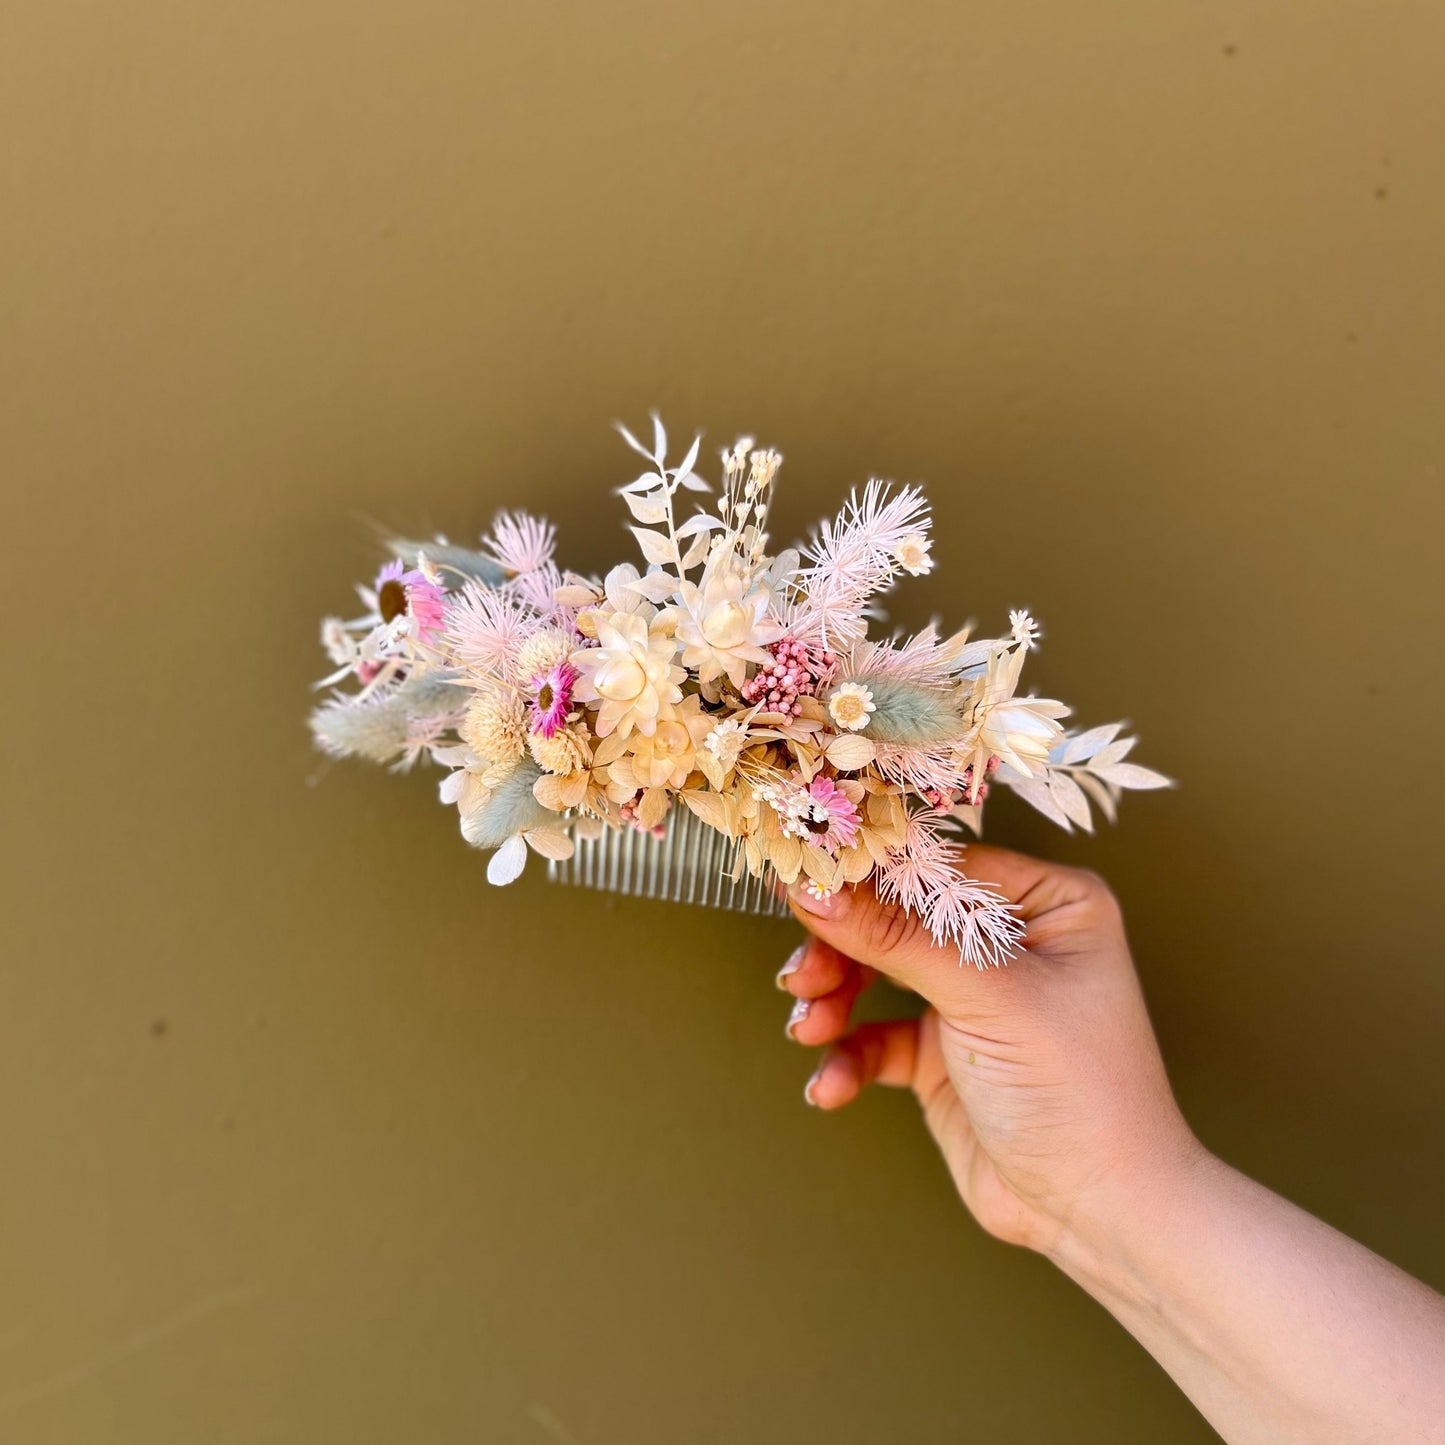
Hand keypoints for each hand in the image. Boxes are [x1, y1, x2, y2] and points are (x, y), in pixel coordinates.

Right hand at [779, 847, 1202, 1254]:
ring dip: (832, 998)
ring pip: (874, 971)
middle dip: (842, 946)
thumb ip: (897, 937)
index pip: (940, 865)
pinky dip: (845, 1055)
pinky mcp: (940, 1054)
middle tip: (803, 974)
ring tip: (809, 1027)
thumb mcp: (988, 997)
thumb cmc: (1080, 1091)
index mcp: (1046, 902)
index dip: (870, 873)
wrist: (1099, 1215)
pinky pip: (873, 1037)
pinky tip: (832, 1085)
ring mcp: (971, 997)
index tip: (803, 877)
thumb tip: (816, 886)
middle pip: (895, 915)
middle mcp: (1008, 941)